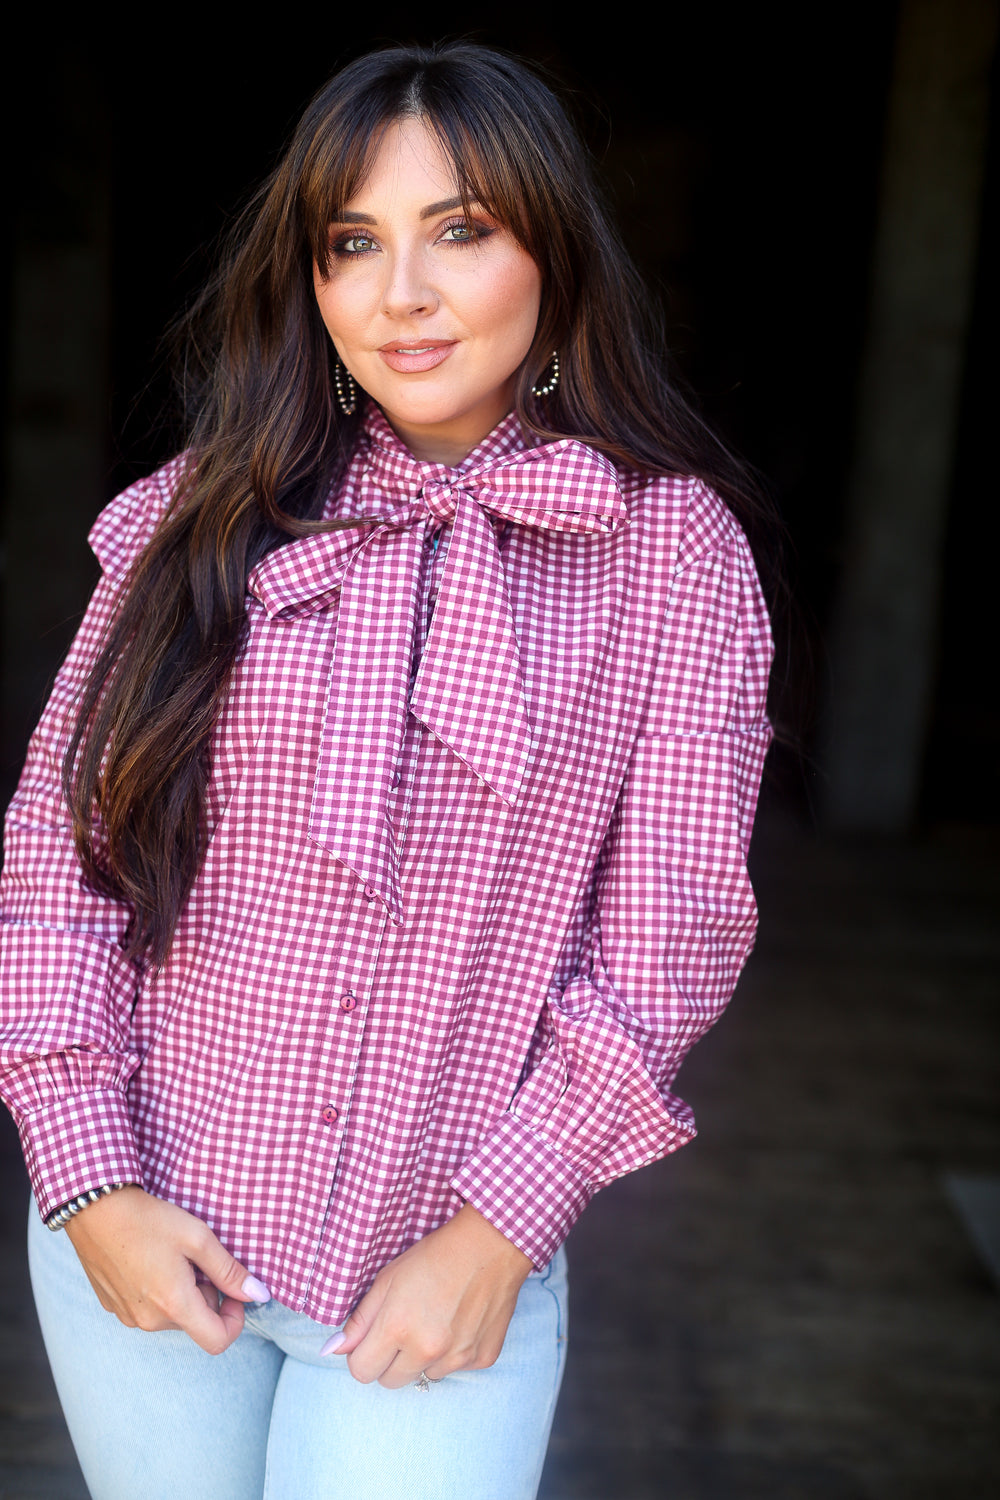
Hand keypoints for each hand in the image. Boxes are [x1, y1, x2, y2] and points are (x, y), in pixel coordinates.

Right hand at [65, 1185, 269, 1354]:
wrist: (96, 1209)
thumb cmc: (150, 1220)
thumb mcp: (198, 1238)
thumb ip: (230, 1270)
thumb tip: (260, 1294)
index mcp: (174, 1305)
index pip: (217, 1341)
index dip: (235, 1320)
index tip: (233, 1292)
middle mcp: (149, 1320)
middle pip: (194, 1323)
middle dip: (205, 1295)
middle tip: (196, 1259)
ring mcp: (127, 1316)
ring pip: (171, 1316)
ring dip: (181, 1293)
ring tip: (170, 1256)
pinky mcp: (113, 1307)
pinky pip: (147, 1309)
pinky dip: (157, 1292)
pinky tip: (149, 1259)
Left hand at [332, 1203, 532, 1388]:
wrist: (491, 1244)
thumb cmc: (435, 1255)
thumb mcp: (388, 1279)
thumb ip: (359, 1320)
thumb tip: (331, 1351)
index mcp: (397, 1328)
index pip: (361, 1371)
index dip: (364, 1353)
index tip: (375, 1335)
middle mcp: (427, 1350)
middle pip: (390, 1381)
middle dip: (391, 1360)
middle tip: (406, 1326)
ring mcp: (457, 1358)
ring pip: (424, 1375)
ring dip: (423, 1357)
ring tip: (437, 1319)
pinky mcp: (482, 1359)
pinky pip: (456, 1369)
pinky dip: (454, 1353)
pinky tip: (460, 1321)